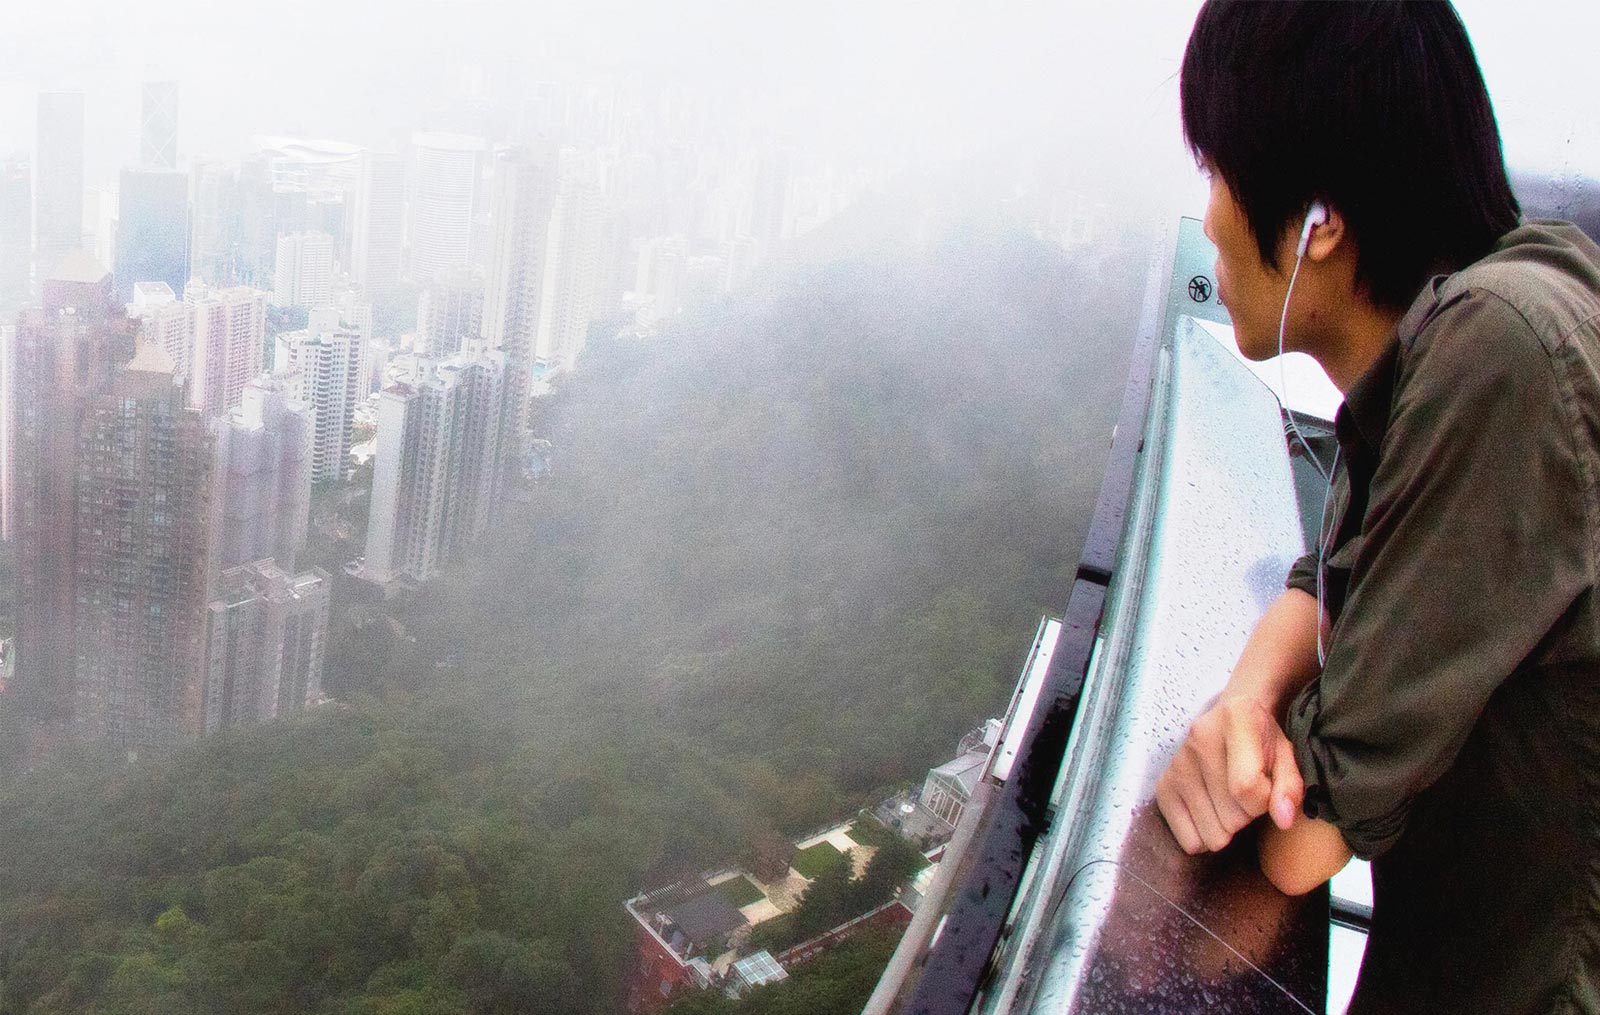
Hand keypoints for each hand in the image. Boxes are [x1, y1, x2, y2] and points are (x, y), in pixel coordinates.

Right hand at [1155, 694, 1303, 853]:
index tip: (1268, 791)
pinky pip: (1188, 839)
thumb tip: (1284, 820)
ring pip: (1212, 833)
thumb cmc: (1262, 736)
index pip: (1246, 787)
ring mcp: (1177, 763)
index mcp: (1236, 721)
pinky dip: (1205, 835)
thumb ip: (1290, 786)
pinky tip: (1212, 813)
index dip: (1264, 802)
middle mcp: (1199, 739)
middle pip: (1230, 816)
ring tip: (1230, 801)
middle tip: (1249, 794)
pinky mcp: (1163, 785)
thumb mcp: (1287, 754)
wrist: (1229, 713)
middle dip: (1248, 814)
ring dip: (1228, 826)